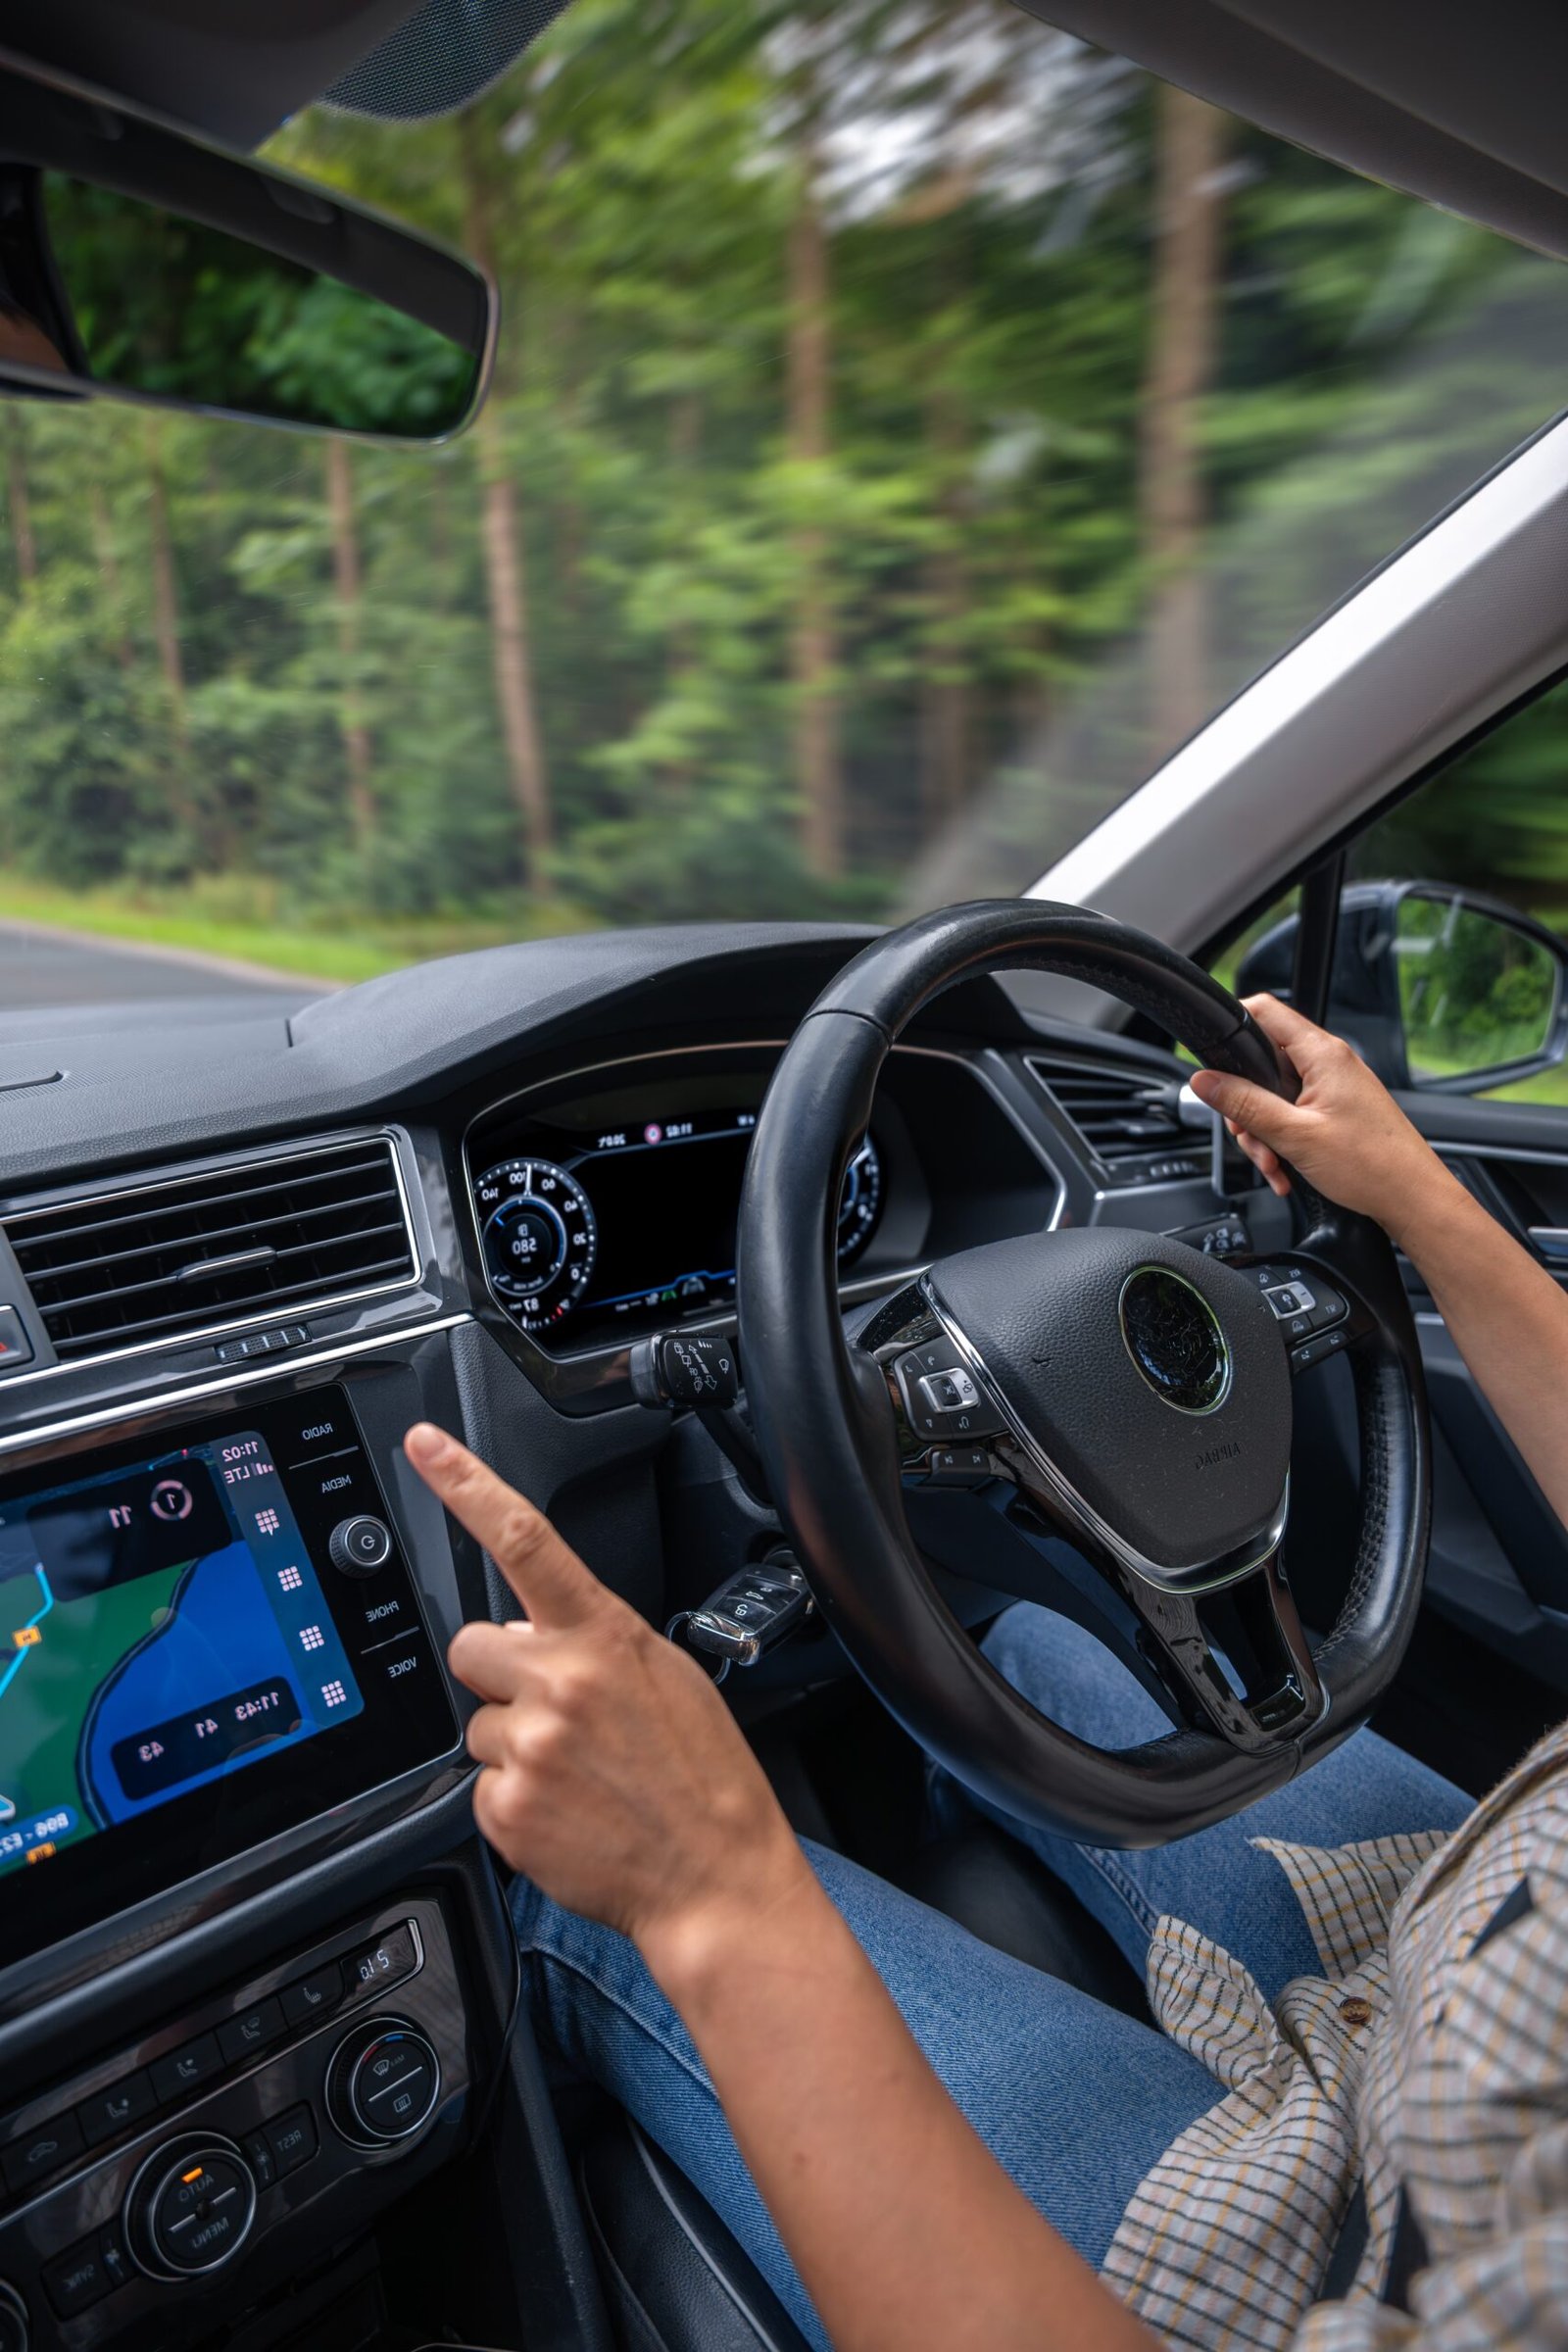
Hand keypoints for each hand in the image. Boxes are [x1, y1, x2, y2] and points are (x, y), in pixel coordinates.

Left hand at [404, 1423, 812, 1981]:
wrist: (717, 1877)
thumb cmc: (702, 1778)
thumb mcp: (665, 1677)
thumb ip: (594, 1640)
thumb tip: (531, 1633)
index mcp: (604, 1635)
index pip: (524, 1539)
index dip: (466, 1484)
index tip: (425, 1444)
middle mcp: (561, 1681)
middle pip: (471, 1647)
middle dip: (499, 1676)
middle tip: (556, 1715)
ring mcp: (530, 1746)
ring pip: (476, 1725)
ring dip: (513, 1746)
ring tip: (577, 1775)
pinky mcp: (506, 1809)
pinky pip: (480, 1788)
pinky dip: (515, 1802)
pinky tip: (567, 1813)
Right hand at [1189, 993, 1454, 1245]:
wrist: (1412, 1198)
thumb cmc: (1373, 1166)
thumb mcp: (1294, 1135)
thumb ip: (1245, 1105)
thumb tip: (1205, 1081)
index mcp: (1322, 1055)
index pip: (1265, 1012)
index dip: (1233, 1025)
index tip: (1212, 1056)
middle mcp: (1329, 1064)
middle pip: (1262, 1064)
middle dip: (1246, 1105)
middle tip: (1249, 1136)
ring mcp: (1333, 1087)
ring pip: (1273, 1096)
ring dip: (1262, 1132)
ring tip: (1273, 1164)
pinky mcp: (1335, 1110)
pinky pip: (1292, 1115)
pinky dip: (1281, 1141)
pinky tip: (1285, 1170)